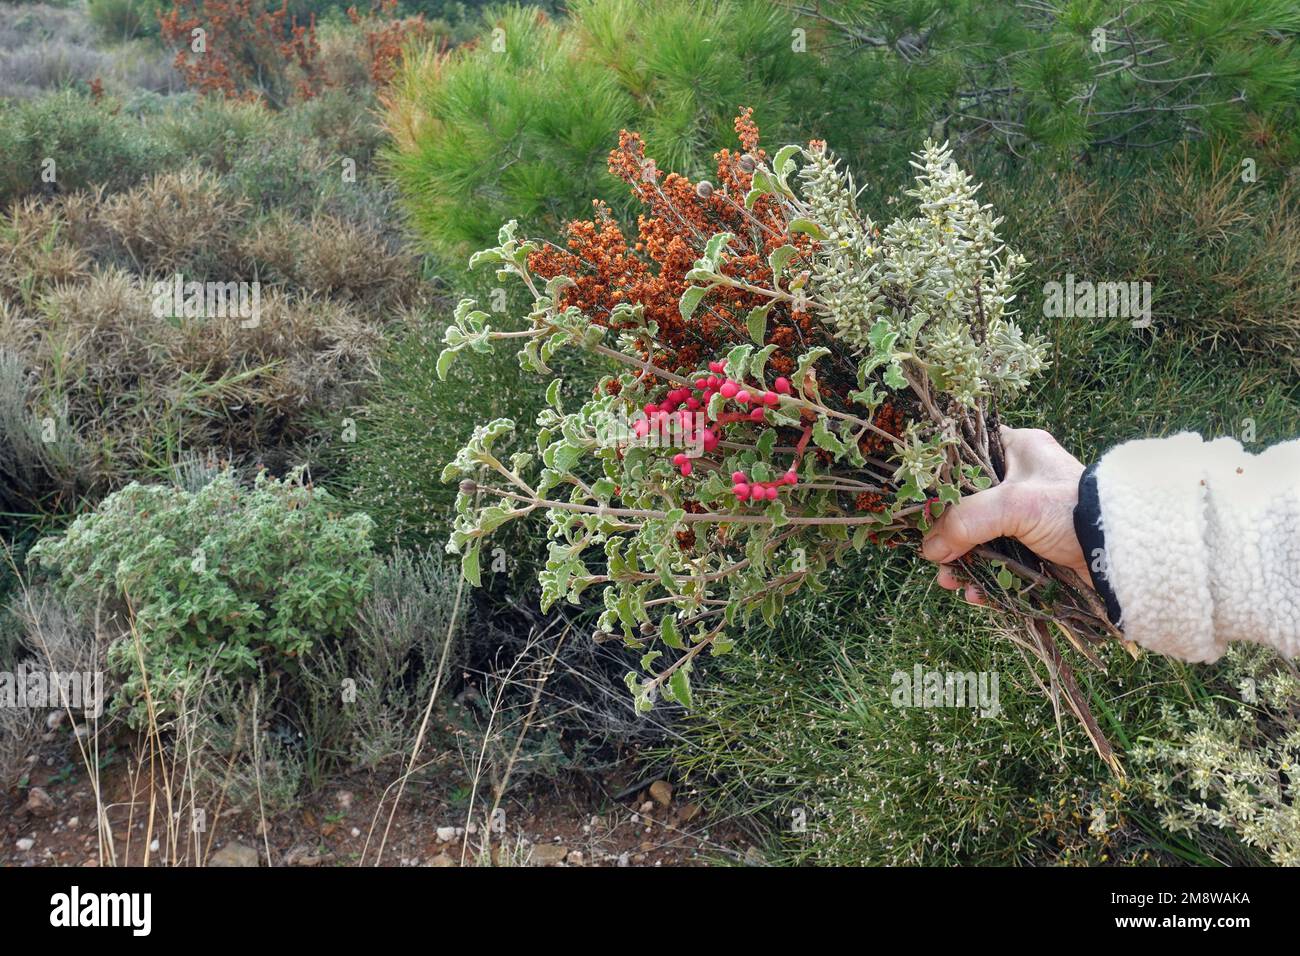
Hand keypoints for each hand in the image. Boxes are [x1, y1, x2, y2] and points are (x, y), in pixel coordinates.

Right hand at [921, 426, 1088, 604]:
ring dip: (962, 561)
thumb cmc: (1071, 509)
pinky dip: (985, 578)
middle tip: (933, 554)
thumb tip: (929, 549)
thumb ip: (964, 521)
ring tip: (951, 582)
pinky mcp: (1037, 546)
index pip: (965, 455)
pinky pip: (999, 561)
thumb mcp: (1013, 505)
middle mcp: (1020, 478)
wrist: (1123, 551)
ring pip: (980, 536)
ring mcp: (1028, 515)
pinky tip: (975, 593)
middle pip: (966, 503)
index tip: (918, 504)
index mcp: (1018, 449)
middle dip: (947, 533)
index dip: (940, 479)